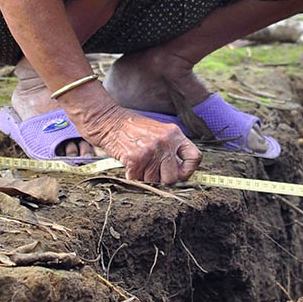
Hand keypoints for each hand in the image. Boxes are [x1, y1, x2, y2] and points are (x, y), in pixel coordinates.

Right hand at [60, 82, 202, 182]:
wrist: (108, 120)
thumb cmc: (132, 129)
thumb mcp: (158, 131)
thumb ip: (171, 148)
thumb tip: (180, 173)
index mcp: (174, 134)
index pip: (195, 158)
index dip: (188, 171)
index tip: (179, 173)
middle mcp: (165, 142)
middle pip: (172, 177)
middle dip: (161, 178)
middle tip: (150, 169)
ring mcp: (151, 151)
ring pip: (154, 181)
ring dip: (144, 176)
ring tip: (138, 161)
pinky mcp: (135, 159)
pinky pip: (137, 180)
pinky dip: (131, 176)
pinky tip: (128, 163)